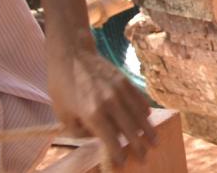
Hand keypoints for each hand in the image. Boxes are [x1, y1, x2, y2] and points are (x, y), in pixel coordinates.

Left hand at [47, 46, 153, 165]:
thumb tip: (97, 136)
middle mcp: (111, 102)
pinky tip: (148, 119)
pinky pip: (139, 99)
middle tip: (145, 158)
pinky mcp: (126, 80)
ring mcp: (121, 90)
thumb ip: (80, 130)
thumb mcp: (63, 115)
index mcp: (93, 113)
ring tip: (154, 141)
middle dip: (138, 146)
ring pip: (139, 114)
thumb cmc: (62, 87)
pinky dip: (144, 110)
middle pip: (130, 129)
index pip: (110, 140)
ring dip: (148, 130)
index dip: (118, 154)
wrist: (72, 55)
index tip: (122, 164)